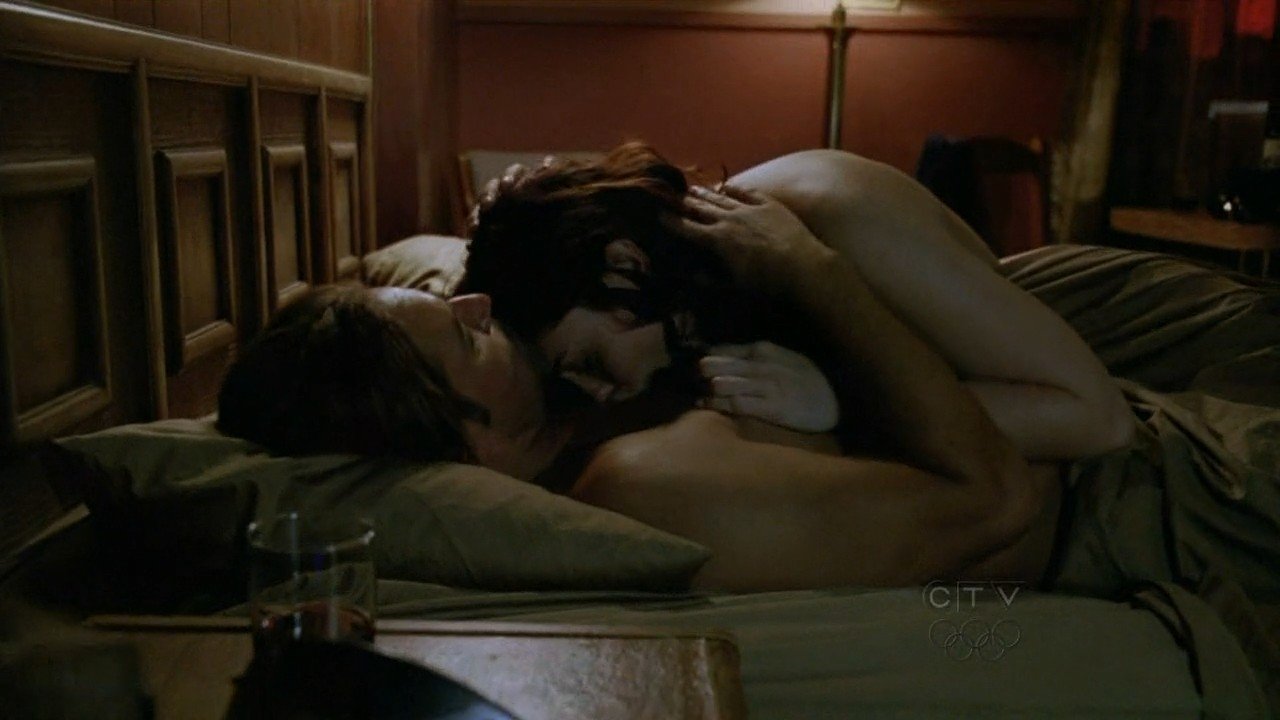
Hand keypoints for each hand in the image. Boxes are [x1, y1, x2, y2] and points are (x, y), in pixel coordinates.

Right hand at [665, 185, 835, 294]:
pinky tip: (726, 185)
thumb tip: (691, 275)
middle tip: (673, 197)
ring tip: (694, 188)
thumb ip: (711, 279)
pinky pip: (747, 192)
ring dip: (706, 193)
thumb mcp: (735, 285)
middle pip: (703, 208)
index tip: (659, 216)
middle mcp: (730, 220)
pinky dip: (734, 188)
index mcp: (718, 240)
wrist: (802, 265)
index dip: (672, 222)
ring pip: (722, 197)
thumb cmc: (767, 283)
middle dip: (686, 203)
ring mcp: (750, 209)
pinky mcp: (769, 205)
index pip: (689, 229)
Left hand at [697, 341, 838, 432]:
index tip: (695, 361)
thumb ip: (761, 357)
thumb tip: (731, 358)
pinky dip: (718, 404)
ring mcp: (766, 387)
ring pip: (725, 384)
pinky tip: (705, 405)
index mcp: (766, 350)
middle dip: (703, 371)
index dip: (709, 356)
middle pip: (721, 365)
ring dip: (707, 388)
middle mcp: (762, 365)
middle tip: (690, 377)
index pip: (727, 349)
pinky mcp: (771, 408)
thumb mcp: (787, 358)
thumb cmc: (812, 380)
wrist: (840, 399)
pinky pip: (737, 404)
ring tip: (697, 392)